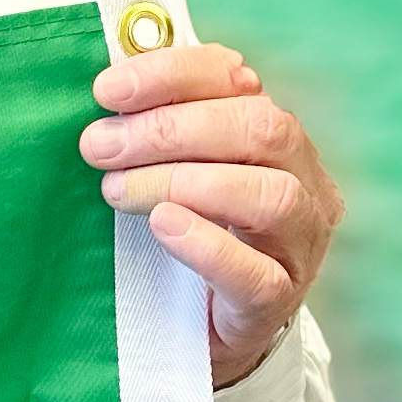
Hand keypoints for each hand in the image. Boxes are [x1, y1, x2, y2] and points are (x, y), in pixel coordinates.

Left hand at [80, 44, 342, 387]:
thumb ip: (151, 126)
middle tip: (98, 147)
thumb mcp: (167, 167)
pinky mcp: (278, 302)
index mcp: (272, 133)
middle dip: (167, 130)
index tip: (106, 91)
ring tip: (116, 191)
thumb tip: (104, 90)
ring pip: (271, 195)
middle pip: (260, 130)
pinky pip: (259, 273)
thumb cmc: (180, 227)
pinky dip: (207, 244)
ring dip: (180, 182)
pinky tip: (162, 225)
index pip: (236, 78)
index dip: (171, 74)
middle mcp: (303, 181)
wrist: (202, 327)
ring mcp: (299, 244)